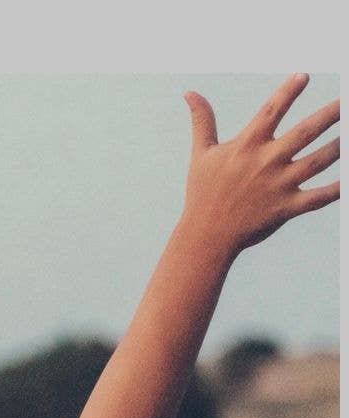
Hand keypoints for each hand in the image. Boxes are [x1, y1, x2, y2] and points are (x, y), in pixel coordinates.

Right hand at [181, 73, 338, 257]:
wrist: (205, 236)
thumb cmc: (203, 193)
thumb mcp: (201, 155)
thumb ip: (202, 121)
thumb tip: (189, 93)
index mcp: (247, 146)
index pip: (272, 111)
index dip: (288, 91)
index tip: (304, 75)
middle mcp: (266, 162)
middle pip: (307, 131)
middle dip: (332, 113)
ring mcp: (278, 185)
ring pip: (319, 160)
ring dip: (341, 145)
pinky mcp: (285, 208)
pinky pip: (318, 197)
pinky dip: (338, 189)